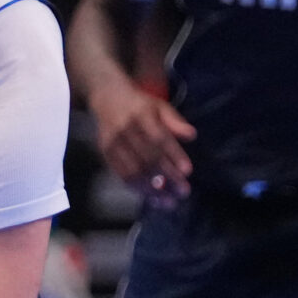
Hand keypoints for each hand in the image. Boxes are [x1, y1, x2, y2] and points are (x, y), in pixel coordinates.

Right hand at [89, 80, 195, 198]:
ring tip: (169, 200)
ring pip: (134, 171)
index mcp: (141, 114)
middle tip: (183, 191)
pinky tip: (152, 196)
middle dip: (167, 177)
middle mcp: (125, 129)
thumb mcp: (160, 106)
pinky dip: (138, 188)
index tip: (187, 172)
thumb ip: (175, 121)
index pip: (160, 138)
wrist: (107, 97)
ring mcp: (113, 142)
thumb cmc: (140, 105)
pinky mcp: (105, 153)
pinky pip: (122, 175)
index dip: (174, 155)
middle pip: (148, 158)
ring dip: (153, 189)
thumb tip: (192, 135)